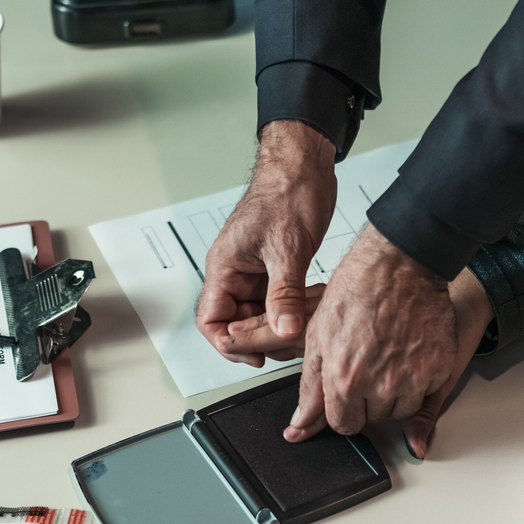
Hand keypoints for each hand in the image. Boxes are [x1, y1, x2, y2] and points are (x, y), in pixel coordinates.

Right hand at [196, 120, 335, 365]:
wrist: (305, 166)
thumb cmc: (287, 192)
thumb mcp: (288, 248)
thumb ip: (284, 294)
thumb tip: (283, 331)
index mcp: (224, 266)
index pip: (211, 320)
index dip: (229, 344)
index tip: (255, 357)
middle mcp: (235, 271)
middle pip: (237, 322)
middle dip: (262, 339)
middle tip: (291, 346)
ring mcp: (256, 270)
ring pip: (261, 314)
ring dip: (281, 326)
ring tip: (306, 330)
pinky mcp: (276, 267)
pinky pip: (279, 301)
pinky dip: (294, 310)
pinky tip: (313, 311)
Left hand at [228, 263, 494, 455]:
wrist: (402, 262)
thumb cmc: (358, 289)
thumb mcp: (318, 336)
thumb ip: (311, 388)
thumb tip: (300, 426)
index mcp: (346, 379)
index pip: (344, 425)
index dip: (343, 407)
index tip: (348, 390)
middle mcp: (382, 385)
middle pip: (374, 418)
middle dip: (368, 398)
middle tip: (369, 360)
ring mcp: (415, 378)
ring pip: (403, 410)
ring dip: (395, 393)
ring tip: (389, 355)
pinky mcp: (440, 368)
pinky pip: (428, 392)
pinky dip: (420, 378)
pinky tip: (409, 350)